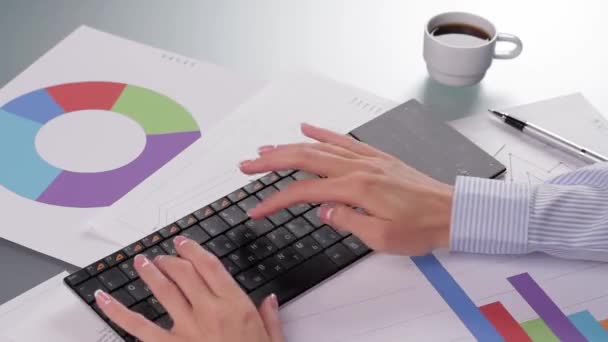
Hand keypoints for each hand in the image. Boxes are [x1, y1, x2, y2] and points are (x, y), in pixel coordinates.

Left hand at [95, 236, 283, 341]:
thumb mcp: (273, 340)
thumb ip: (270, 318)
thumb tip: (269, 301)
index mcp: (235, 305)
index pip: (210, 266)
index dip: (194, 250)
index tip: (184, 243)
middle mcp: (209, 311)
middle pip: (185, 273)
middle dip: (172, 259)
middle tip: (165, 255)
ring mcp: (187, 328)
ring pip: (164, 291)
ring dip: (151, 273)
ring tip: (142, 262)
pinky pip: (138, 326)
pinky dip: (117, 312)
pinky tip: (103, 299)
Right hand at [240, 123, 453, 254]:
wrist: (452, 211)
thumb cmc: (421, 227)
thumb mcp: (381, 237)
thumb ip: (347, 221)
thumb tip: (322, 210)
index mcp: (356, 189)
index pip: (304, 191)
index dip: (276, 200)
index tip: (258, 209)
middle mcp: (358, 168)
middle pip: (304, 158)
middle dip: (271, 161)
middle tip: (247, 164)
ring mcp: (366, 159)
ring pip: (319, 147)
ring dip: (289, 146)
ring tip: (266, 149)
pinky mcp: (376, 157)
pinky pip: (343, 140)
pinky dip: (323, 133)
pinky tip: (307, 128)